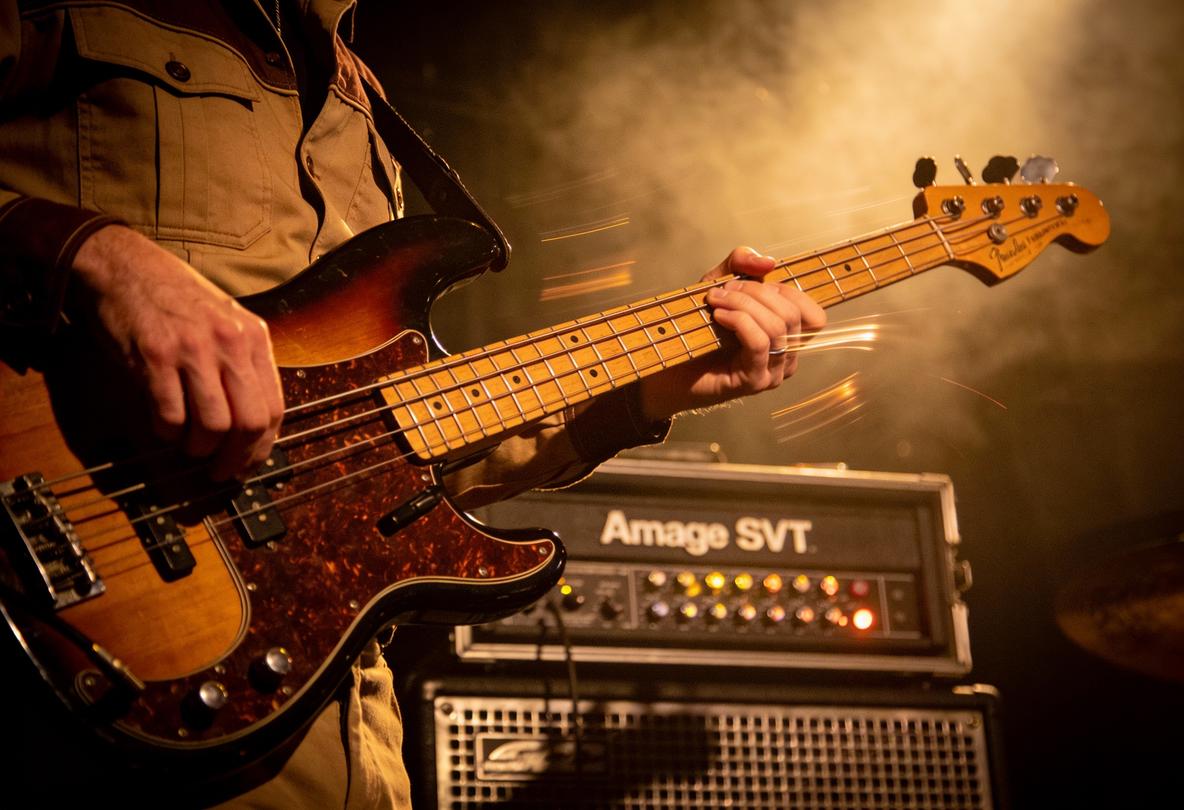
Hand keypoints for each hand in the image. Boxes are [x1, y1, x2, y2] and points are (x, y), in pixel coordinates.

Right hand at [70, 225, 283, 479]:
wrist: (126, 266)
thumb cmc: (177, 299)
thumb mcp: (227, 322)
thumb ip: (243, 365)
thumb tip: (252, 424)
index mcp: (253, 338)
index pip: (273, 407)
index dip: (263, 446)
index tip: (249, 464)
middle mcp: (229, 343)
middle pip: (249, 422)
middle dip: (236, 458)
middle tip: (221, 471)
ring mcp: (192, 350)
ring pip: (213, 425)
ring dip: (200, 448)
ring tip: (189, 447)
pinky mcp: (155, 357)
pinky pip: (170, 415)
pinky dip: (167, 432)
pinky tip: (164, 427)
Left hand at [638, 246, 825, 421]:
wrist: (669, 368)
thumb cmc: (697, 328)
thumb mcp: (720, 284)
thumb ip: (742, 265)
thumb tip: (769, 262)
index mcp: (788, 338)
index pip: (813, 315)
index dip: (786, 291)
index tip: (748, 283)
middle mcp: (787, 358)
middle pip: (792, 315)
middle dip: (756, 293)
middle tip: (724, 290)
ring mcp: (773, 373)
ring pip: (777, 327)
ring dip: (743, 305)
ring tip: (715, 300)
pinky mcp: (754, 381)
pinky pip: (759, 343)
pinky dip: (739, 321)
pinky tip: (718, 316)